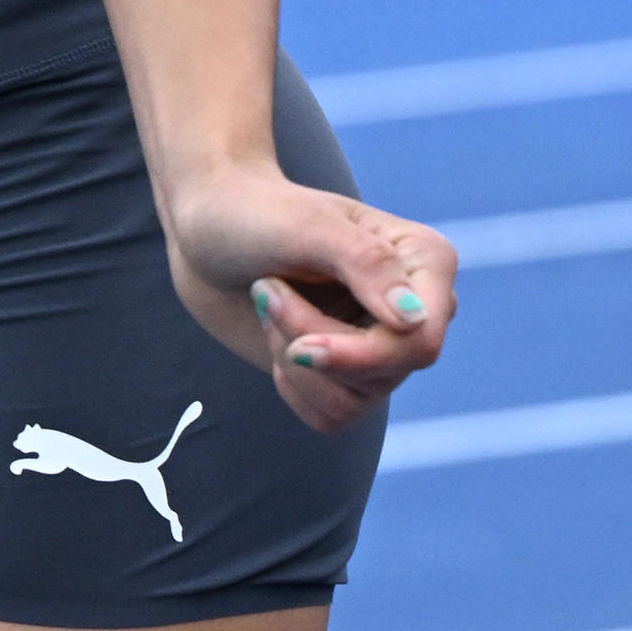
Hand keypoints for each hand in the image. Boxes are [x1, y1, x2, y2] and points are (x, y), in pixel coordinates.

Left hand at [163, 158, 455, 435]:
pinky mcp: (347, 376)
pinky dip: (291, 384)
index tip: (301, 343)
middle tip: (266, 291)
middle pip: (386, 371)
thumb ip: (366, 263)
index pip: (422, 339)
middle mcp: (414, 308)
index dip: (364, 354)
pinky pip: (332, 417)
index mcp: (424, 259)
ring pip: (354, 400)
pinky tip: (274, 335)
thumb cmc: (254, 213)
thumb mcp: (304, 226)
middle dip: (311, 339)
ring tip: (268, 301)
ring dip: (293, 358)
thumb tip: (416, 322)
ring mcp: (381, 345)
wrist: (207, 232)